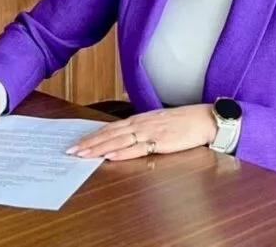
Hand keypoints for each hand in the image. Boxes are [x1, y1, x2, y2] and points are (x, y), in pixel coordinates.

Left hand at [66, 104, 216, 160]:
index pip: (110, 128)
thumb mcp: (158, 124)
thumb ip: (142, 129)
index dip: (92, 136)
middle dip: (89, 143)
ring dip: (99, 147)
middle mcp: (141, 124)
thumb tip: (125, 138)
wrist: (204, 119)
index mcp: (140, 119)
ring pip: (118, 140)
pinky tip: (111, 156)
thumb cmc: (183, 123)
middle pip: (109, 134)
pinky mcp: (160, 141)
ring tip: (83, 154)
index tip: (77, 143)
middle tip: (71, 151)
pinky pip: (138, 148)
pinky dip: (123, 152)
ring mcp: (149, 132)